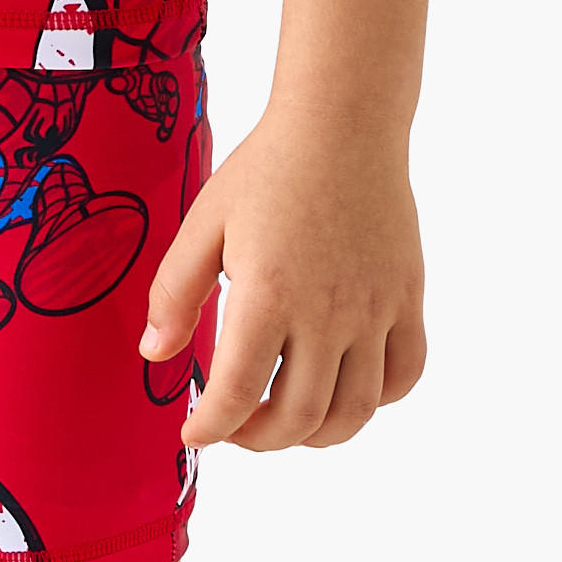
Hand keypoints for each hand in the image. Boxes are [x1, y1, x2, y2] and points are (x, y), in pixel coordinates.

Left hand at [137, 99, 425, 449]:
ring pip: (355, 412)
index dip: (210, 428)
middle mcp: (328, 311)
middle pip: (298, 417)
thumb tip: (154, 355)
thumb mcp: (204, 222)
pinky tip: (342, 387)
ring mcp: (375, 309)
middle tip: (233, 427)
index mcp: (269, 293)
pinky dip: (376, 401)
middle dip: (257, 438)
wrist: (342, 123)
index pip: (236, 393)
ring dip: (315, 435)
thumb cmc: (268, 168)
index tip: (194, 433)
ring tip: (284, 419)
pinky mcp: (407, 298)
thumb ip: (174, 292)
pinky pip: (404, 375)